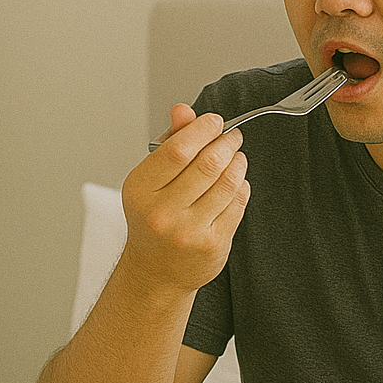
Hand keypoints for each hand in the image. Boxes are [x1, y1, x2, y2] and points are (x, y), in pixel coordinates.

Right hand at [120, 104, 248, 294]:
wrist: (154, 272)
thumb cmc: (152, 219)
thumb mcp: (150, 180)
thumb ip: (169, 143)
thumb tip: (184, 110)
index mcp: (141, 190)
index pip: (178, 150)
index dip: (202, 129)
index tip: (214, 121)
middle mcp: (162, 213)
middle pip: (208, 163)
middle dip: (226, 142)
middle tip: (231, 136)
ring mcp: (189, 231)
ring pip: (228, 182)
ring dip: (238, 162)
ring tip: (235, 156)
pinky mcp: (213, 244)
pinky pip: (238, 203)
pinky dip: (241, 186)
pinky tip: (235, 182)